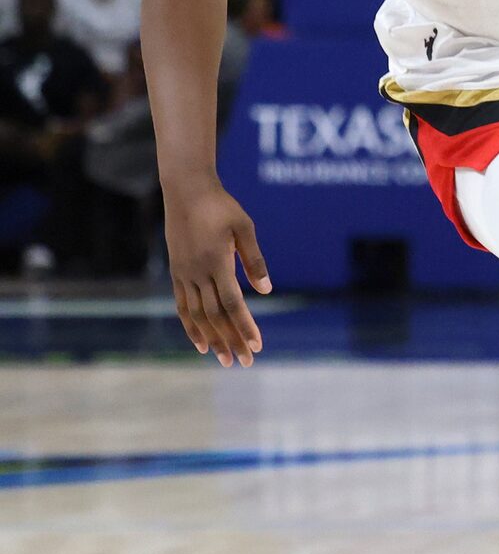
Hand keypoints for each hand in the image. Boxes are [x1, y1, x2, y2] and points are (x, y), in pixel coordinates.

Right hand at [165, 185, 270, 366]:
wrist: (186, 191)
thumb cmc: (221, 207)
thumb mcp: (244, 228)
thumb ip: (254, 260)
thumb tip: (266, 291)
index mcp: (216, 263)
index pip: (233, 304)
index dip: (244, 326)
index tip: (256, 346)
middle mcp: (197, 273)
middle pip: (215, 316)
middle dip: (231, 340)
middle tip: (244, 362)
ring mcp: (184, 274)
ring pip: (197, 315)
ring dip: (212, 339)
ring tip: (225, 359)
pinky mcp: (176, 272)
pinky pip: (183, 306)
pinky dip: (191, 326)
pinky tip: (200, 342)